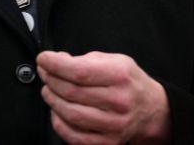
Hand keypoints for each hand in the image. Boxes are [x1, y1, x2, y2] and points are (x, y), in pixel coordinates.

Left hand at [37, 51, 171, 144]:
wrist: (150, 109)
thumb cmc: (128, 82)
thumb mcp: (115, 60)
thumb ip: (85, 60)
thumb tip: (57, 61)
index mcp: (120, 76)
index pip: (79, 71)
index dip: (55, 64)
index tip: (43, 58)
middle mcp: (119, 101)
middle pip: (71, 92)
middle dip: (50, 80)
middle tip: (44, 72)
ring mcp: (114, 125)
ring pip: (70, 114)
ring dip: (52, 100)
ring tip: (49, 90)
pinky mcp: (107, 142)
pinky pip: (73, 135)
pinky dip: (58, 122)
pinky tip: (57, 110)